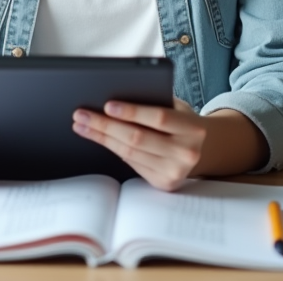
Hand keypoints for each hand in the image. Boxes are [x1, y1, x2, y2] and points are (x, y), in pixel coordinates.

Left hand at [71, 97, 205, 190]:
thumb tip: (115, 100)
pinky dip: (113, 149)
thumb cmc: (181, 121)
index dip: (133, 112)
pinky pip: (131, 163)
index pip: (159, 118)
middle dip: (106, 125)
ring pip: (130, 152)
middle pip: (138, 138)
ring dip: (101, 138)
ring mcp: (175, 171)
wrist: (200, 149)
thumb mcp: (177, 107)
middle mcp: (187, 152)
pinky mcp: (163, 183)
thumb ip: (155, 103)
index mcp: (193, 128)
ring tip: (82, 125)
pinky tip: (99, 138)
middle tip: (82, 115)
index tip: (107, 105)